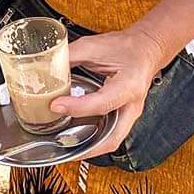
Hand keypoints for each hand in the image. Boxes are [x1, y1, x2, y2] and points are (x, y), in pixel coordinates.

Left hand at [49, 27, 165, 159]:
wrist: (146, 49)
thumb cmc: (127, 47)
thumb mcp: (95, 46)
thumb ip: (70, 56)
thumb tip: (47, 67)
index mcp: (128, 86)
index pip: (101, 103)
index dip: (76, 107)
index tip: (56, 105)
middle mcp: (133, 105)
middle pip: (112, 138)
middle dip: (87, 147)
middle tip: (63, 145)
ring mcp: (130, 114)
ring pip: (111, 140)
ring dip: (90, 146)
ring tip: (66, 144)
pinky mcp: (125, 115)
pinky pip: (110, 133)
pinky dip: (94, 137)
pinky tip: (77, 133)